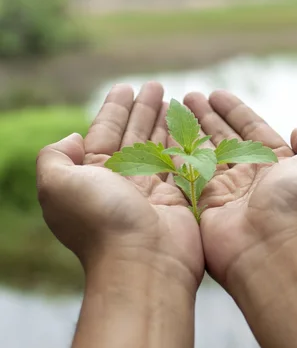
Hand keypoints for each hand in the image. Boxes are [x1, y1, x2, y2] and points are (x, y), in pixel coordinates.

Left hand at [37, 82, 203, 292]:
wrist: (141, 261)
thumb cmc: (99, 219)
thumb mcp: (56, 184)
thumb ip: (55, 157)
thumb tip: (73, 138)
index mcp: (92, 175)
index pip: (104, 132)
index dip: (114, 109)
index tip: (126, 87)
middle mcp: (120, 180)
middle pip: (133, 135)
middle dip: (142, 110)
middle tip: (156, 86)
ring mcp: (149, 188)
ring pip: (157, 145)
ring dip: (163, 120)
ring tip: (172, 98)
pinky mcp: (176, 196)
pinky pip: (180, 159)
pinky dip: (184, 140)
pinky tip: (189, 123)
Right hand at [184, 90, 296, 288]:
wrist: (276, 249)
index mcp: (278, 165)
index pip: (252, 129)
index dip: (234, 111)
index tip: (216, 94)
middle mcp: (251, 177)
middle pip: (224, 138)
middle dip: (207, 117)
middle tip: (189, 97)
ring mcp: (226, 191)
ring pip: (203, 152)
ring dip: (189, 130)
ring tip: (173, 107)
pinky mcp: (204, 205)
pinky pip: (187, 173)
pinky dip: (176, 154)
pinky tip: (164, 135)